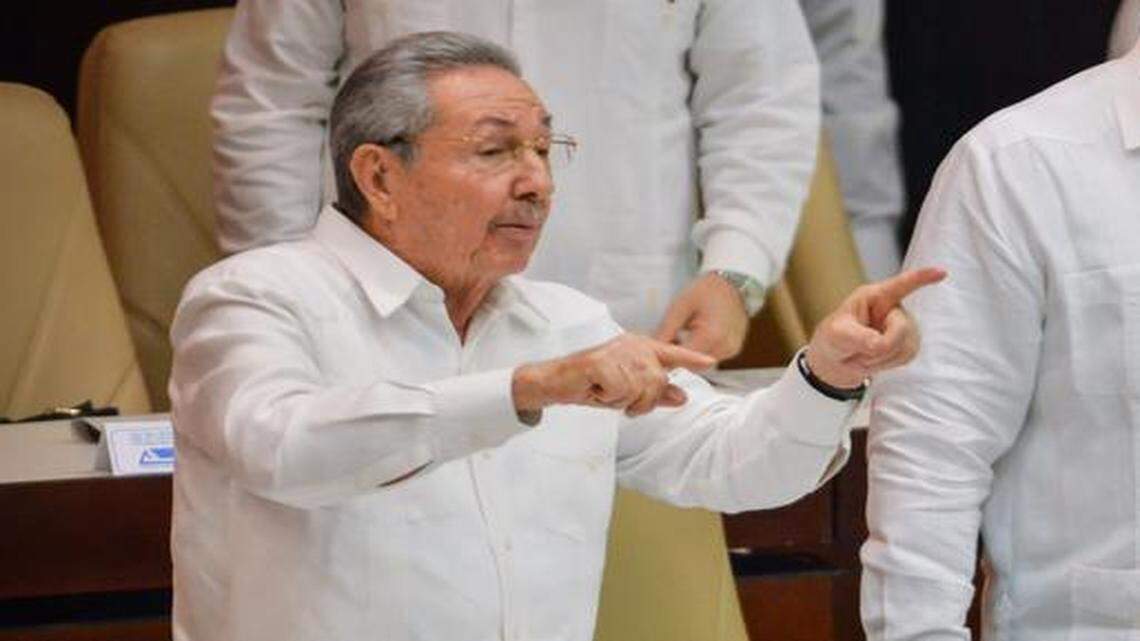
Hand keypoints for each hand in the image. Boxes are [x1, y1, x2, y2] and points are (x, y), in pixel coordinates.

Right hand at [512, 334, 716, 416]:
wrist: (555, 381)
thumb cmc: (592, 384)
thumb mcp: (627, 392)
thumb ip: (656, 394)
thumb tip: (683, 397)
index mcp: (640, 347)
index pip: (671, 353)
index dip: (692, 358)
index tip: (712, 362)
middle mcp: (633, 346)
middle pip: (658, 384)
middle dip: (640, 401)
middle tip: (616, 397)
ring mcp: (618, 352)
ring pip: (640, 391)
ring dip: (621, 400)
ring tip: (604, 391)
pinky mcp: (603, 362)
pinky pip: (620, 393)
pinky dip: (607, 398)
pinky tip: (595, 389)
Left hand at [653, 272, 749, 360]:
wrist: (732, 283)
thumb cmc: (706, 291)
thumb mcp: (680, 307)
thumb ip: (666, 331)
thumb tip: (652, 350)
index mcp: (712, 336)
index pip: (685, 360)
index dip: (669, 360)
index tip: (657, 356)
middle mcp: (724, 347)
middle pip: (694, 367)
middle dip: (678, 359)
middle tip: (667, 345)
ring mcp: (731, 350)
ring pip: (703, 365)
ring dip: (690, 356)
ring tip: (679, 338)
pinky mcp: (733, 350)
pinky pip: (712, 358)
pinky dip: (700, 352)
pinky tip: (693, 338)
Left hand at [805, 267, 946, 388]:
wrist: (838, 360)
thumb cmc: (835, 338)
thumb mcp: (837, 334)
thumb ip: (858, 337)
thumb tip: (881, 344)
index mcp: (874, 297)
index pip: (901, 285)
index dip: (921, 278)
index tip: (941, 272)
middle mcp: (894, 308)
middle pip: (901, 329)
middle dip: (880, 346)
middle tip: (857, 351)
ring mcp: (904, 327)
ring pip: (904, 347)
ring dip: (879, 357)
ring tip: (863, 353)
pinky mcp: (909, 344)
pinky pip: (905, 357)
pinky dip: (886, 364)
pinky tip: (874, 359)